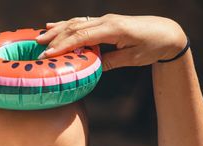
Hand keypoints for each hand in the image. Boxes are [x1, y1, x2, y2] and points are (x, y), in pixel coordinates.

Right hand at [36, 14, 187, 69]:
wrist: (166, 32)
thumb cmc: (152, 47)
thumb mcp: (132, 58)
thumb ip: (110, 61)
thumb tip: (90, 68)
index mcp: (114, 29)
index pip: (83, 36)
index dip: (64, 46)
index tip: (48, 55)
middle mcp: (107, 21)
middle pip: (75, 28)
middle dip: (55, 39)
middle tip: (37, 50)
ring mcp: (104, 20)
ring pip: (75, 23)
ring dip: (56, 31)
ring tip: (39, 38)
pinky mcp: (103, 22)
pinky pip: (81, 22)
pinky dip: (65, 25)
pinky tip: (52, 26)